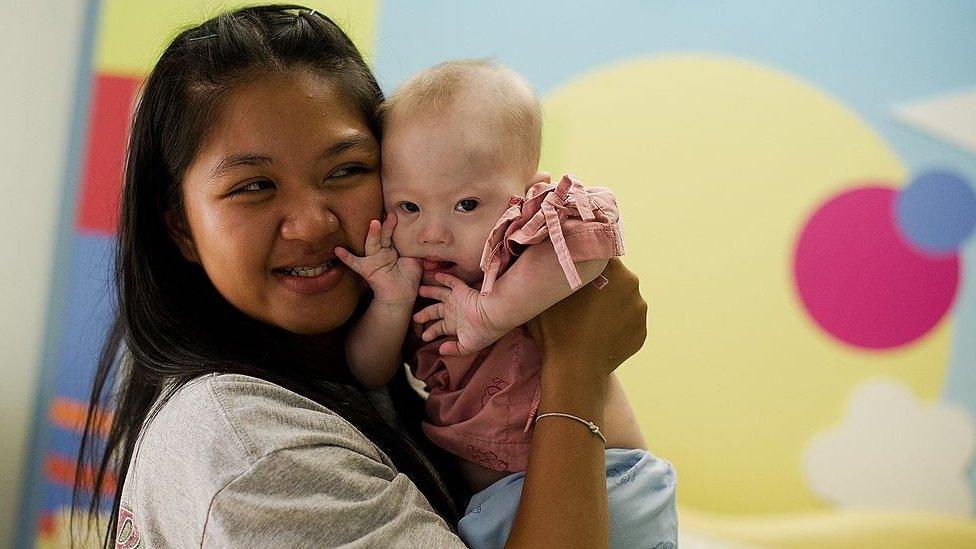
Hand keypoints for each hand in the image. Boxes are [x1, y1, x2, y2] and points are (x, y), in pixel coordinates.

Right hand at [335, 213, 421, 307]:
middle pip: (384, 236)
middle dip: (387, 226)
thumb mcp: (416, 261)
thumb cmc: (409, 279)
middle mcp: (382, 252)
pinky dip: (346, 257)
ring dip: (373, 234)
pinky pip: (355, 263)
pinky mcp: (367, 270)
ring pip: (373, 244)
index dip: (394, 224)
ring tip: (375, 223)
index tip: (397, 212)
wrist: (401, 298)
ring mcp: (374, 260)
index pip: (393, 234)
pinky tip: (338, 250)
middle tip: (391, 214)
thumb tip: (425, 238)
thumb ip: (417, 249)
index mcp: (393, 249)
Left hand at [413, 272, 510, 356]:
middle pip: (435, 311)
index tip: (424, 337)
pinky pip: (451, 281)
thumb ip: (454, 350)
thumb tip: (440, 350)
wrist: (495, 316)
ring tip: (419, 290)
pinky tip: (435, 274)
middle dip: (424, 314)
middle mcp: (455, 312)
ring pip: (439, 294)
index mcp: (456, 325)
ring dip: (429, 292)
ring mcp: (457, 300)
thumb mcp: (468, 347)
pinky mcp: (461, 290)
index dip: (431, 332)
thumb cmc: (483, 332)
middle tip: (415, 317)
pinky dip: (444, 278)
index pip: (440, 328)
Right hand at [528, 258, 646, 379]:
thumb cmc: (556, 328)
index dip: (586, 261)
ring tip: (588, 321)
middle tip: (579, 299)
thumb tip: (551, 258)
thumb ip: (555, 270)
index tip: (574, 271)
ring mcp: (639, 310)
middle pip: (615, 277)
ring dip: (610, 306)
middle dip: (601, 284)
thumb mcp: (546, 291)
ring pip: (622, 300)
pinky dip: (615, 327)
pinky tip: (598, 336)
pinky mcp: (641, 332)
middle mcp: (632, 284)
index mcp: (612, 267)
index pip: (600, 253)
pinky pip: (627, 323)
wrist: (574, 371)